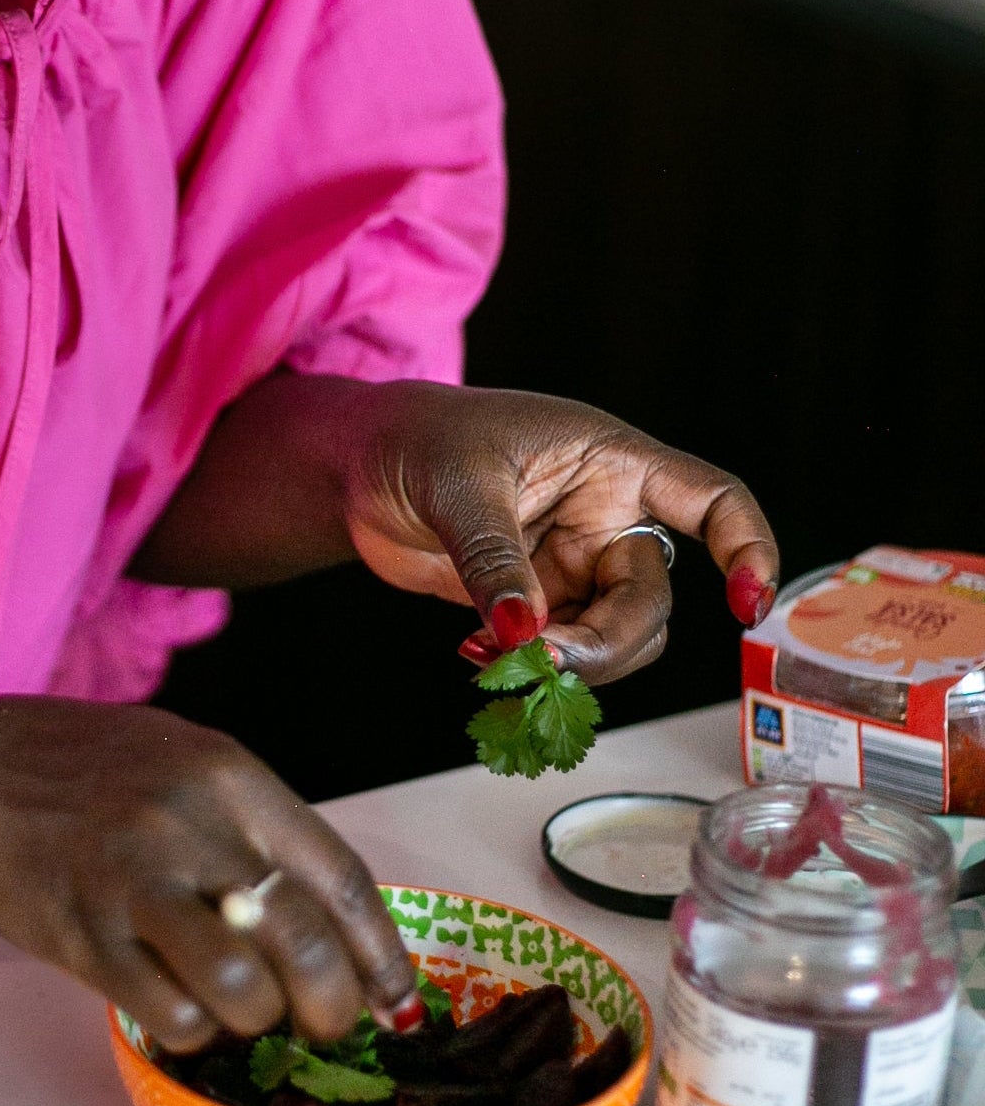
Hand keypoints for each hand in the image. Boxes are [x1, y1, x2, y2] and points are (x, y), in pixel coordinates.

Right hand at [0, 698, 419, 1053]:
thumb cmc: (89, 768)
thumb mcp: (187, 762)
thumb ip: (256, 828)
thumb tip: (334, 925)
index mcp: (230, 776)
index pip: (342, 880)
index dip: (381, 956)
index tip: (395, 1000)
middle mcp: (191, 825)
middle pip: (304, 943)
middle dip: (330, 1006)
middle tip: (319, 1021)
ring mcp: (135, 883)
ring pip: (243, 989)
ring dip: (255, 1019)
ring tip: (239, 1008)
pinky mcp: (86, 937)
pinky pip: (172, 1015)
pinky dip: (192, 1028)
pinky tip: (180, 1004)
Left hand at [345, 382, 778, 682]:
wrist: (357, 467)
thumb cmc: (417, 439)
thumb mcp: (458, 487)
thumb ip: (495, 560)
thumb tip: (525, 633)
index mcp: (611, 463)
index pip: (711, 501)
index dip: (747, 549)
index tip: (745, 607)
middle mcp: (604, 517)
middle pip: (650, 599)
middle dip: (606, 640)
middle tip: (539, 654)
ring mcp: (571, 565)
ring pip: (614, 636)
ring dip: (572, 662)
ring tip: (496, 655)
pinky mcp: (534, 601)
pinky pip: (563, 650)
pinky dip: (533, 666)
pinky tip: (478, 654)